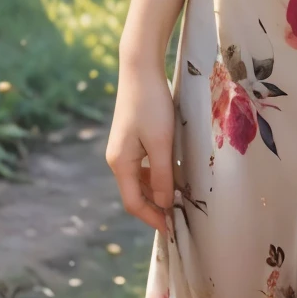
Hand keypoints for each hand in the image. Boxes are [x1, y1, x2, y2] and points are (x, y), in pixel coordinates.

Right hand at [106, 58, 174, 234]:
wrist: (140, 68)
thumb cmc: (151, 104)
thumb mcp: (160, 142)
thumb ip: (162, 174)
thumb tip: (163, 203)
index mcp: (120, 163)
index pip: (133, 203)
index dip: (152, 218)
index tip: (172, 229)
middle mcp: (117, 159)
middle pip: (135, 193)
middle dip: (155, 206)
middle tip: (178, 216)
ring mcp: (123, 147)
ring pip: (139, 179)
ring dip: (156, 190)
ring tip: (179, 197)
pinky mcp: (131, 137)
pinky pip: (142, 165)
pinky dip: (156, 174)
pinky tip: (172, 171)